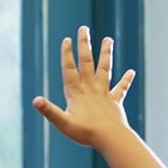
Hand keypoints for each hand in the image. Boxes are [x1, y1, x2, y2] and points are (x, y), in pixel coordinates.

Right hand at [33, 26, 135, 150]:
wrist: (111, 139)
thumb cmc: (86, 132)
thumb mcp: (62, 123)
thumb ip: (49, 110)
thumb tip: (35, 100)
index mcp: (76, 93)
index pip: (69, 69)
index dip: (67, 54)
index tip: (67, 39)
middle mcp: (90, 89)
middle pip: (87, 63)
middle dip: (84, 45)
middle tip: (84, 29)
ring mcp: (104, 94)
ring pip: (104, 70)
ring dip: (106, 54)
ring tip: (108, 39)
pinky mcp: (114, 101)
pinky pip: (120, 88)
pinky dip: (126, 80)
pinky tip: (131, 72)